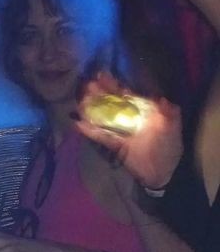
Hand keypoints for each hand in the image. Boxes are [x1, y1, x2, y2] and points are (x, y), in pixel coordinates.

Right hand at [76, 71, 181, 190]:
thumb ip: (170, 114)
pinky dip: (91, 131)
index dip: (116, 86)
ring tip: (80, 100)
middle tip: (87, 85)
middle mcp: (131, 119)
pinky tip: (78, 124)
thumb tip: (160, 98)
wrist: (162, 175)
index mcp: (145, 112)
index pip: (129, 95)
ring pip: (105, 118)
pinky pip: (102, 137)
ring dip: (92, 109)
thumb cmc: (168, 151)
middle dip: (100, 94)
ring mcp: (122, 132)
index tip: (102, 76)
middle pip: (114, 104)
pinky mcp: (115, 145)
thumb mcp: (173, 129)